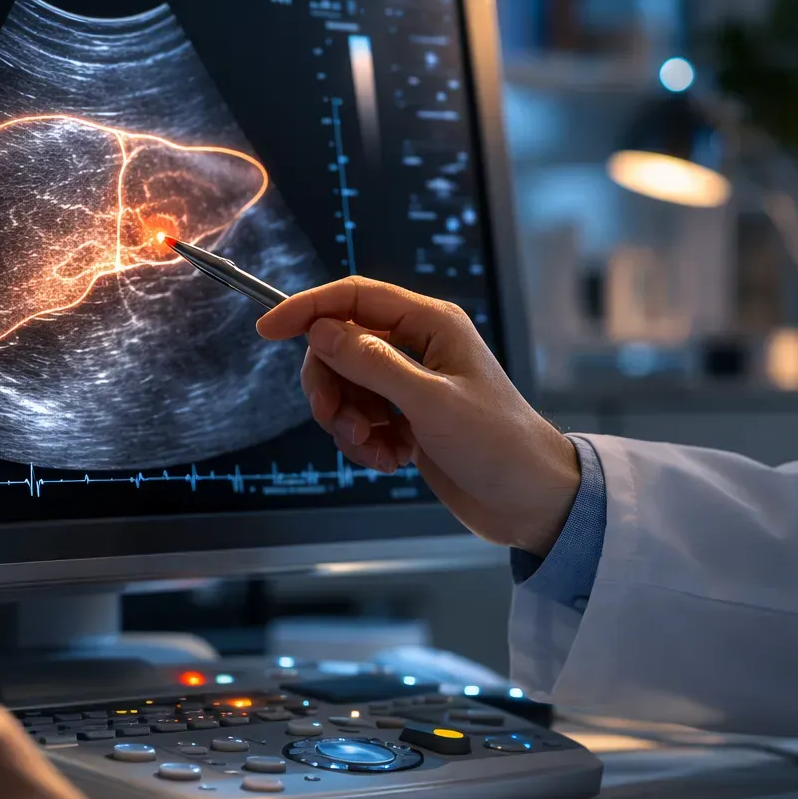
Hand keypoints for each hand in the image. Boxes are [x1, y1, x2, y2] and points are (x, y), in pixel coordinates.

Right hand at [257, 277, 580, 555]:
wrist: (529, 500)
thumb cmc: (498, 443)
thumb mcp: (430, 402)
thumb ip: (372, 364)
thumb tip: (321, 330)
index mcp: (432, 325)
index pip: (355, 298)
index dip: (308, 309)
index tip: (268, 330)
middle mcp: (419, 348)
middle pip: (341, 346)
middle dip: (328, 384)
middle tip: (334, 420)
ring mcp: (412, 386)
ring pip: (346, 387)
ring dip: (346, 422)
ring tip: (372, 448)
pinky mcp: (408, 421)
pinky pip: (360, 420)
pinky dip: (363, 443)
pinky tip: (390, 460)